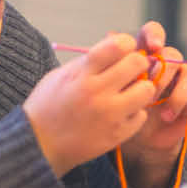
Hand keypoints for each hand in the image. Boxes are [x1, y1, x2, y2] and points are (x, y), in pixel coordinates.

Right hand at [20, 32, 157, 172]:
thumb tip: (117, 46)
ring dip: (140, 88)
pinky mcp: (117, 134)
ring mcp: (109, 115)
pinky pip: (142, 115)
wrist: (39, 144)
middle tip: (130, 71)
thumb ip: (88, 61)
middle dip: (136, 63)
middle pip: (137, 64)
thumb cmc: (48, 106)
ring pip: (147, 90)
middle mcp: (97, 92)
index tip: (124, 49)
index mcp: (81, 74)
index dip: (126, 43)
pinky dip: (134, 113)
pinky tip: (120, 114)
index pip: (117, 45)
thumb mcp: (60, 75)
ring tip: (129, 93)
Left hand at [119, 20, 186, 187]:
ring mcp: (186, 77)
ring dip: (177, 94)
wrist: (140, 140)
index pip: (153, 32)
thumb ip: (114, 66)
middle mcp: (168, 62)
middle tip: (151, 93)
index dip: (155, 35)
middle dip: (162, 74)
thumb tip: (110, 35)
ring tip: (163, 113)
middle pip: (172, 54)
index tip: (153, 47)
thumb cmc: (125, 111)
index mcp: (146, 55)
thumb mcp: (114, 91)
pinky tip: (173, 116)